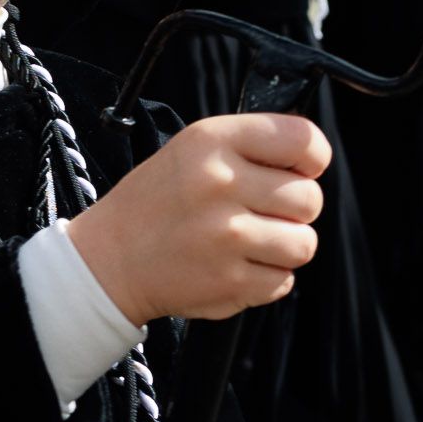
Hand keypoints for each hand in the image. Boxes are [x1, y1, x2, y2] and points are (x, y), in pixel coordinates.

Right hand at [65, 112, 328, 324]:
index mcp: (212, 141)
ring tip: (248, 242)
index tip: (300, 169)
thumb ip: (252, 147)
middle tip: (260, 211)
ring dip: (283, 247)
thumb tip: (312, 160)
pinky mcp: (230, 281)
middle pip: (310, 198)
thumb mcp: (193, 149)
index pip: (302, 140)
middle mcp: (220, 183)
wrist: (110, 260)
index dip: (312, 158)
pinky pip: (284, 281)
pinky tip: (233, 265)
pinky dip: (265, 279)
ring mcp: (227, 235)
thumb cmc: (157, 201)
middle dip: (293, 209)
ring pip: (304, 243)